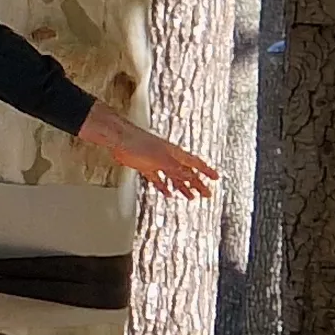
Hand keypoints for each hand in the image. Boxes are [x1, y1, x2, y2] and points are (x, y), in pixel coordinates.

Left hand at [76, 107, 220, 198]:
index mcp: (175, 154)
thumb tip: (192, 178)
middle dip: (197, 183)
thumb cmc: (139, 144)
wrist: (119, 138)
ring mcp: (157, 161)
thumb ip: (177, 170)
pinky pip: (158, 178)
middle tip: (206, 193)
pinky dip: (164, 186)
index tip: (216, 178)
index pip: (196, 164)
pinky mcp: (145, 166)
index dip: (206, 172)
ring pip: (174, 176)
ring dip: (182, 186)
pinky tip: (168, 193)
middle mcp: (169, 157)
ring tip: (190, 197)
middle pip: (186, 172)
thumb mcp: (162, 161)